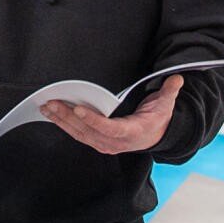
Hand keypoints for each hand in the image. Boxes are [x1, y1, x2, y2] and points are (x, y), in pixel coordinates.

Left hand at [40, 74, 182, 154]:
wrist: (156, 136)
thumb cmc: (157, 118)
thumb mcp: (166, 105)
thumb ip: (169, 92)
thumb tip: (177, 78)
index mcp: (132, 132)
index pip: (109, 128)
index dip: (93, 120)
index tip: (78, 109)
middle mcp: (116, 142)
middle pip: (88, 131)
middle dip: (68, 117)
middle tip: (52, 103)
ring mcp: (105, 144)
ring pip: (79, 134)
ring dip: (61, 121)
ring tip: (46, 107)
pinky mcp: (97, 143)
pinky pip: (78, 135)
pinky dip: (64, 125)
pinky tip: (52, 115)